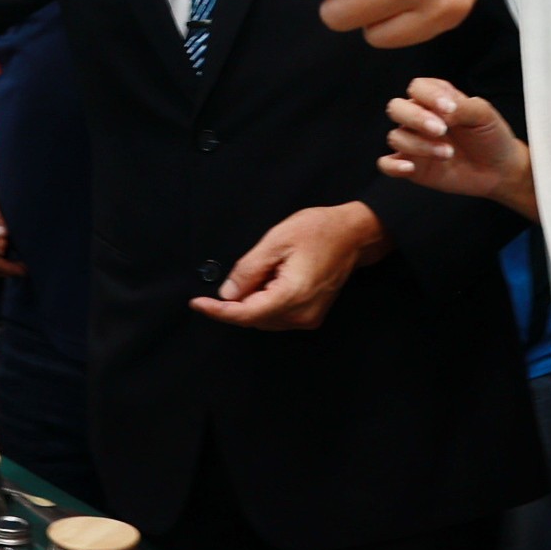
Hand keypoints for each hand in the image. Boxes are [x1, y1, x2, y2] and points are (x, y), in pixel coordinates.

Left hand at [192, 201, 385, 329]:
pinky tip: (269, 280)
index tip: (197, 303)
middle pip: (253, 318)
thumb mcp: (276, 241)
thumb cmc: (319, 231)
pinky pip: (276, 315)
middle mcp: (301, 314)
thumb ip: (249, 270)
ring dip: (251, 301)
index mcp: (292, 296)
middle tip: (237, 274)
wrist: (353, 235)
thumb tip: (227, 293)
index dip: (218, 311)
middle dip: (236, 301)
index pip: (245, 314)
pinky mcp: (310, 315)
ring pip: (263, 318)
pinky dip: (264, 302)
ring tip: (264, 270)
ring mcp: (308, 318)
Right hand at [380, 77, 537, 219]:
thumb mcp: (484, 114)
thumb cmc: (490, 136)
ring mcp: (413, 142)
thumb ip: (462, 106)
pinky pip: (386, 164)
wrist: (498, 169)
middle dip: (417, 118)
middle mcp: (419, 117)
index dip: (429, 96)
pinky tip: (409, 167)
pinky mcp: (412, 166)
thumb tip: (442, 110)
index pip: (417, 88)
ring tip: (448, 153)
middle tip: (441, 129)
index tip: (450, 108)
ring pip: (396, 137)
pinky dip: (393, 166)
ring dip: (420, 145)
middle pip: (396, 108)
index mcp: (435, 98)